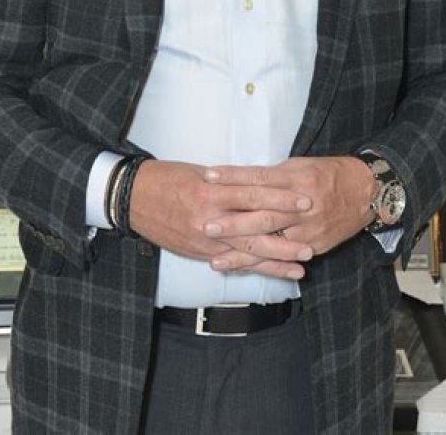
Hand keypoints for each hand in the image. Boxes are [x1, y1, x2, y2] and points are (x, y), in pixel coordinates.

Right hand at [128, 159, 313, 279]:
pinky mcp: (200, 253)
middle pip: (255, 228)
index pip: (253, 195)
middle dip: (286, 233)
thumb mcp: (198, 172)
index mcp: (210, 192)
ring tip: (304, 261)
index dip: (281, 198)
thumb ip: (228, 181)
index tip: (305, 198)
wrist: (132, 198)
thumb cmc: (166, 177)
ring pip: (248, 252)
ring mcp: (205, 240)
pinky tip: (276, 273)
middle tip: (314, 236)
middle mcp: (209, 219)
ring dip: (278, 258)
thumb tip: (258, 183)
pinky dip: (256, 269)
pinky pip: (233, 263)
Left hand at [201, 156, 374, 273]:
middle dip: (234, 223)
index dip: (233, 177)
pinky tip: (242, 269)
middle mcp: (302, 205)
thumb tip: (239, 179)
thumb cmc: (327, 173)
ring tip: (215, 260)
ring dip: (242, 254)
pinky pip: (285, 258)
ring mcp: (308, 229)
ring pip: (271, 243)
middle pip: (263, 215)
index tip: (208, 177)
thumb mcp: (299, 165)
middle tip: (206, 226)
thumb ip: (271, 176)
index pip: (259, 178)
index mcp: (296, 179)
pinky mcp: (314, 246)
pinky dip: (262, 265)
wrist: (365, 192)